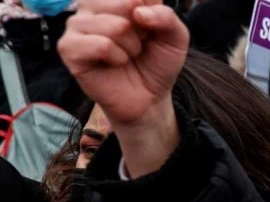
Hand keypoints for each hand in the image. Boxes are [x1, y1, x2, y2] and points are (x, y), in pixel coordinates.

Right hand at [59, 0, 186, 128]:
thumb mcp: (175, 38)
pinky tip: (114, 63)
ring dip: (131, 47)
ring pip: (115, 26)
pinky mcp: (68, 47)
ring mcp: (76, 24)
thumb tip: (139, 11)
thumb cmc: (156, 62)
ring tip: (126, 55)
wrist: (148, 97)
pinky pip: (101, 45)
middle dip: (142, 31)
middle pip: (126, 4)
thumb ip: (166, 16)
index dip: (153, 15)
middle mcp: (92, 5)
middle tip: (138, 45)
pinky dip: (117, 58)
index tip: (150, 30)